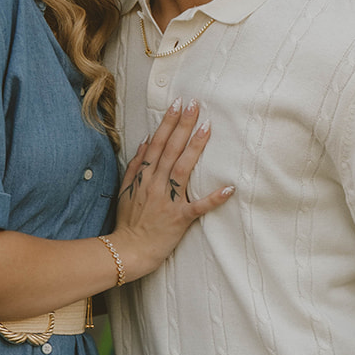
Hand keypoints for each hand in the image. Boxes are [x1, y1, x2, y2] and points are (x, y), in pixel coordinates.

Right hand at [110, 100, 233, 280]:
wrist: (127, 250)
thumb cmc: (128, 221)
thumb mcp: (126, 189)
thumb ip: (136, 165)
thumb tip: (146, 140)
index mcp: (144, 176)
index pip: (157, 143)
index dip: (168, 123)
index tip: (178, 104)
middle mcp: (156, 184)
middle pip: (171, 149)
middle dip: (183, 125)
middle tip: (195, 104)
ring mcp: (168, 200)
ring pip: (183, 169)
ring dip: (195, 148)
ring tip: (206, 128)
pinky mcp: (179, 218)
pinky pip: (198, 206)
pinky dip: (213, 198)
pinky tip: (229, 187)